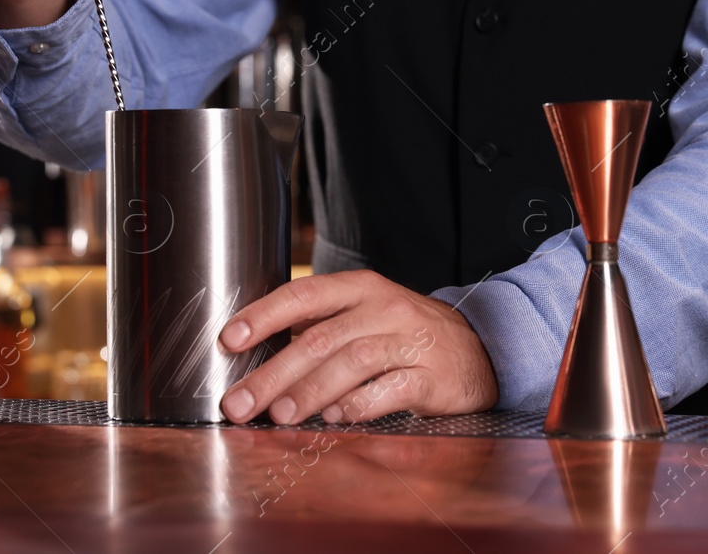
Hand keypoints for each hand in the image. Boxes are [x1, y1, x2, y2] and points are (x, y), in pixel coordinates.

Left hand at [218, 270, 498, 425]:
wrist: (478, 349)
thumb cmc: (405, 334)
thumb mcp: (364, 314)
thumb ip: (317, 327)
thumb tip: (255, 354)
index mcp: (360, 288)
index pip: (303, 295)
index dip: (263, 316)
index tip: (229, 339)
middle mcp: (384, 308)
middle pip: (320, 338)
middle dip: (273, 373)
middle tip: (239, 402)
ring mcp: (410, 341)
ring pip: (351, 362)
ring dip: (310, 392)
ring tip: (279, 415)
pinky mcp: (431, 376)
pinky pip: (388, 390)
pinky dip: (357, 406)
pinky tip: (334, 418)